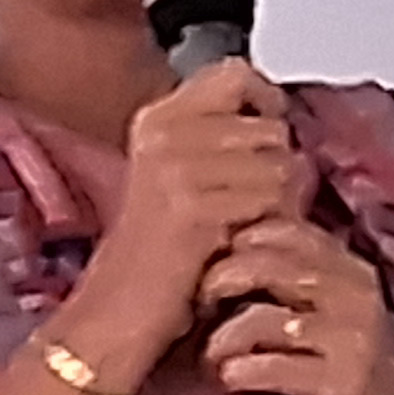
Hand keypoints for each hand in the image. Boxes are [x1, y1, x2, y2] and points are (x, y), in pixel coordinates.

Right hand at [58, 60, 297, 388]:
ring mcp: (178, 167)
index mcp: (157, 120)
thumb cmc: (154, 262)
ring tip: (244, 231)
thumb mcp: (178, 184)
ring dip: (280, 202)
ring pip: (280, 163)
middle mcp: (164, 132)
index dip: (265, 102)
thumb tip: (280, 121)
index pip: (236, 73)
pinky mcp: (195, 206)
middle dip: (278, 168)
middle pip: (270, 126)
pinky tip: (241, 248)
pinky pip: (273, 200)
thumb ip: (220, 144)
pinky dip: (272, 228)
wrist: (113, 320)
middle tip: (252, 209)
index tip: (267, 136)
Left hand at [199, 219, 393, 394]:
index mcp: (351, 267)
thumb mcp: (323, 312)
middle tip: (202, 305)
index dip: (238, 242)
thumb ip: (290, 277)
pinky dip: (239, 372)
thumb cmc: (338, 369)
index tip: (214, 268)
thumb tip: (222, 245)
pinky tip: (229, 378)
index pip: (283, 229)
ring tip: (211, 357)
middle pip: (269, 264)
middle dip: (222, 280)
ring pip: (263, 318)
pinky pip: (273, 367)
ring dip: (222, 338)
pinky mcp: (344, 382)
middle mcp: (358, 292)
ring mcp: (355, 337)